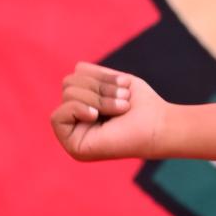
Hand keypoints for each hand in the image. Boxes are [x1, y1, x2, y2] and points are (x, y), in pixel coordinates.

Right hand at [51, 61, 171, 161]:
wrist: (158, 126)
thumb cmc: (141, 105)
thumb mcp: (114, 80)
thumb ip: (92, 74)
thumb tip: (77, 69)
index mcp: (85, 107)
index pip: (74, 78)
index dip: (97, 76)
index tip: (124, 87)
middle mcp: (77, 122)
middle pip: (68, 85)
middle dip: (98, 87)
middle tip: (124, 101)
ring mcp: (74, 135)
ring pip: (67, 96)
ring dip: (98, 98)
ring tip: (120, 109)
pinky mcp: (73, 146)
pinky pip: (57, 117)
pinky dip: (78, 109)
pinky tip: (95, 115)